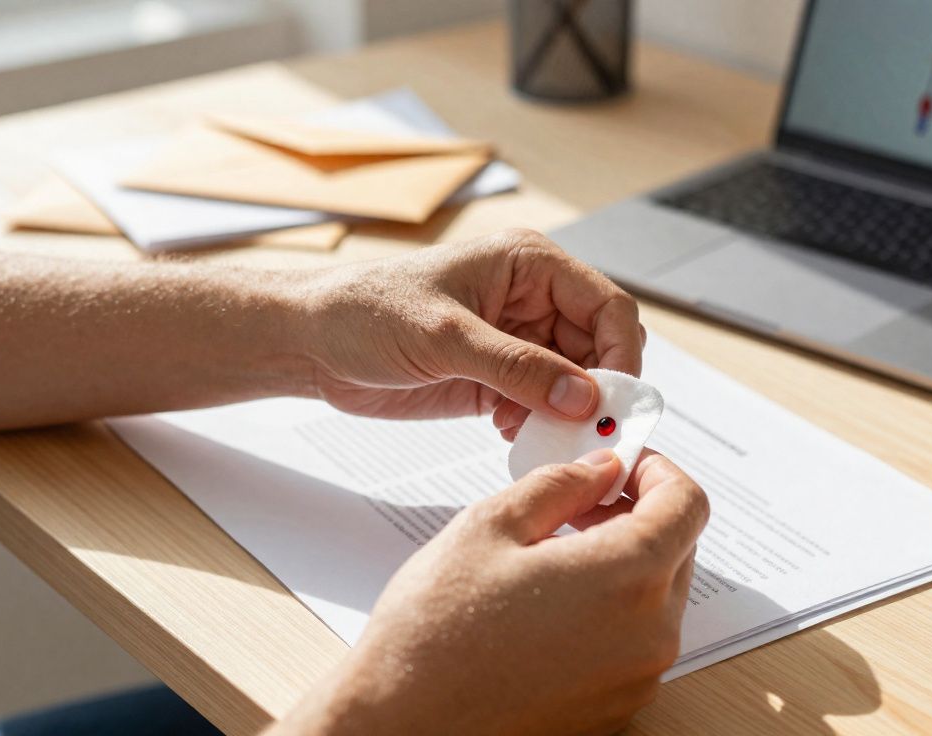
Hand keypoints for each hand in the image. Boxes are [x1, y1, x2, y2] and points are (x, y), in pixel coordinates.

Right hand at [269, 449, 708, 735]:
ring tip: (555, 555)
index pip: (687, 505)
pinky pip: (634, 642)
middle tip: (582, 502)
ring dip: (624, 564)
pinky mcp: (616, 708)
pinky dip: (611, 612)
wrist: (402, 725)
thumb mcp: (490, 527)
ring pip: (657, 597)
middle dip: (639, 515)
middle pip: (679, 550)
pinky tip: (551, 605)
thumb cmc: (433, 636)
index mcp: (627, 578)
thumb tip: (599, 470)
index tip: (627, 464)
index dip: (659, 471)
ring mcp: (636, 678)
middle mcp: (649, 635)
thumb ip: (560, 486)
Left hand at [295, 228, 644, 433]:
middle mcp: (531, 299)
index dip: (620, 354)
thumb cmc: (365, 312)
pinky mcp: (498, 377)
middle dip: (599, 391)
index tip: (614, 401)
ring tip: (545, 436)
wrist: (311, 343)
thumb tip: (583, 398)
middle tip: (588, 431)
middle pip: (600, 348)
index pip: (607, 306)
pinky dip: (541, 425)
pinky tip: (512, 433)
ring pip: (576, 383)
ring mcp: (516, 340)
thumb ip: (518, 368)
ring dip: (569, 414)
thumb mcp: (445, 337)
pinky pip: (544, 404)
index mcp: (528, 264)